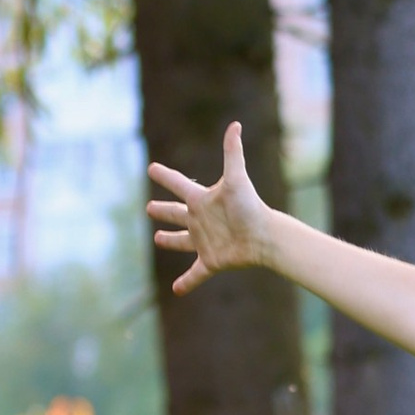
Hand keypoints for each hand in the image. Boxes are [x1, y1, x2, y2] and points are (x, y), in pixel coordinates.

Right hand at [147, 125, 271, 293]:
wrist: (264, 237)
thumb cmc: (250, 207)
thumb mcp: (236, 179)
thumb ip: (232, 152)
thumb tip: (235, 124)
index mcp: (202, 200)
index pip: (179, 184)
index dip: (165, 176)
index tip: (152, 168)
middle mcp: (201, 220)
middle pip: (176, 213)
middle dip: (164, 210)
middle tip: (150, 207)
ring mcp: (204, 241)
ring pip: (182, 241)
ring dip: (170, 240)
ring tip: (159, 238)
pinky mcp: (211, 261)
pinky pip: (195, 274)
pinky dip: (186, 282)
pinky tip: (176, 290)